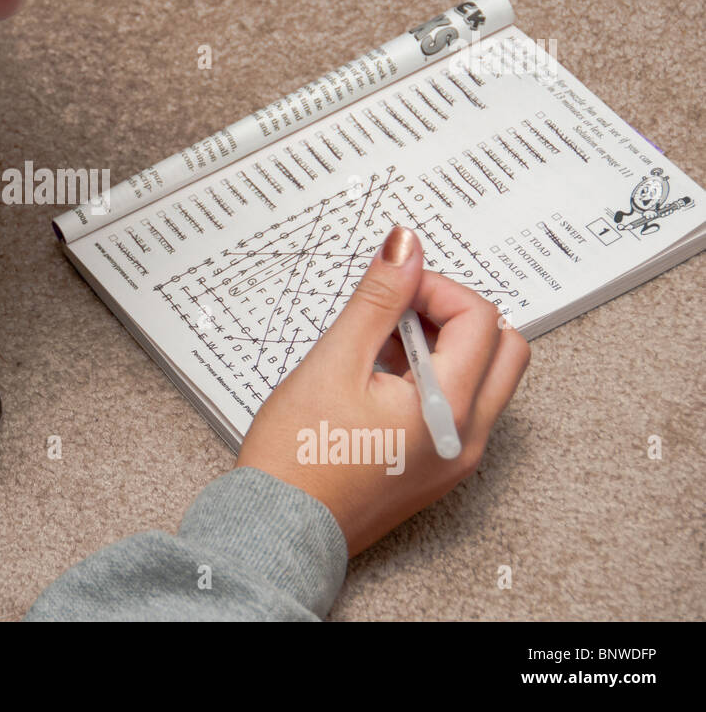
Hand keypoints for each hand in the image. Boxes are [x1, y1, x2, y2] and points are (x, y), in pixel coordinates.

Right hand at [235, 225, 529, 555]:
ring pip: (485, 379)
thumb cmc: (296, 459)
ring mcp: (456, 459)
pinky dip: (434, 381)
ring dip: (445, 348)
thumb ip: (377, 300)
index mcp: (448, 410)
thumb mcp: (334, 362)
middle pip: (503, 348)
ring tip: (378, 350)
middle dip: (455, 315)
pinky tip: (378, 381)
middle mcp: (466, 438)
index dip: (435, 288)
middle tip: (398, 312)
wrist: (277, 531)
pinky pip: (460, 409)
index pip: (480, 318)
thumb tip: (406, 248)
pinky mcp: (437, 469)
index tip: (392, 288)